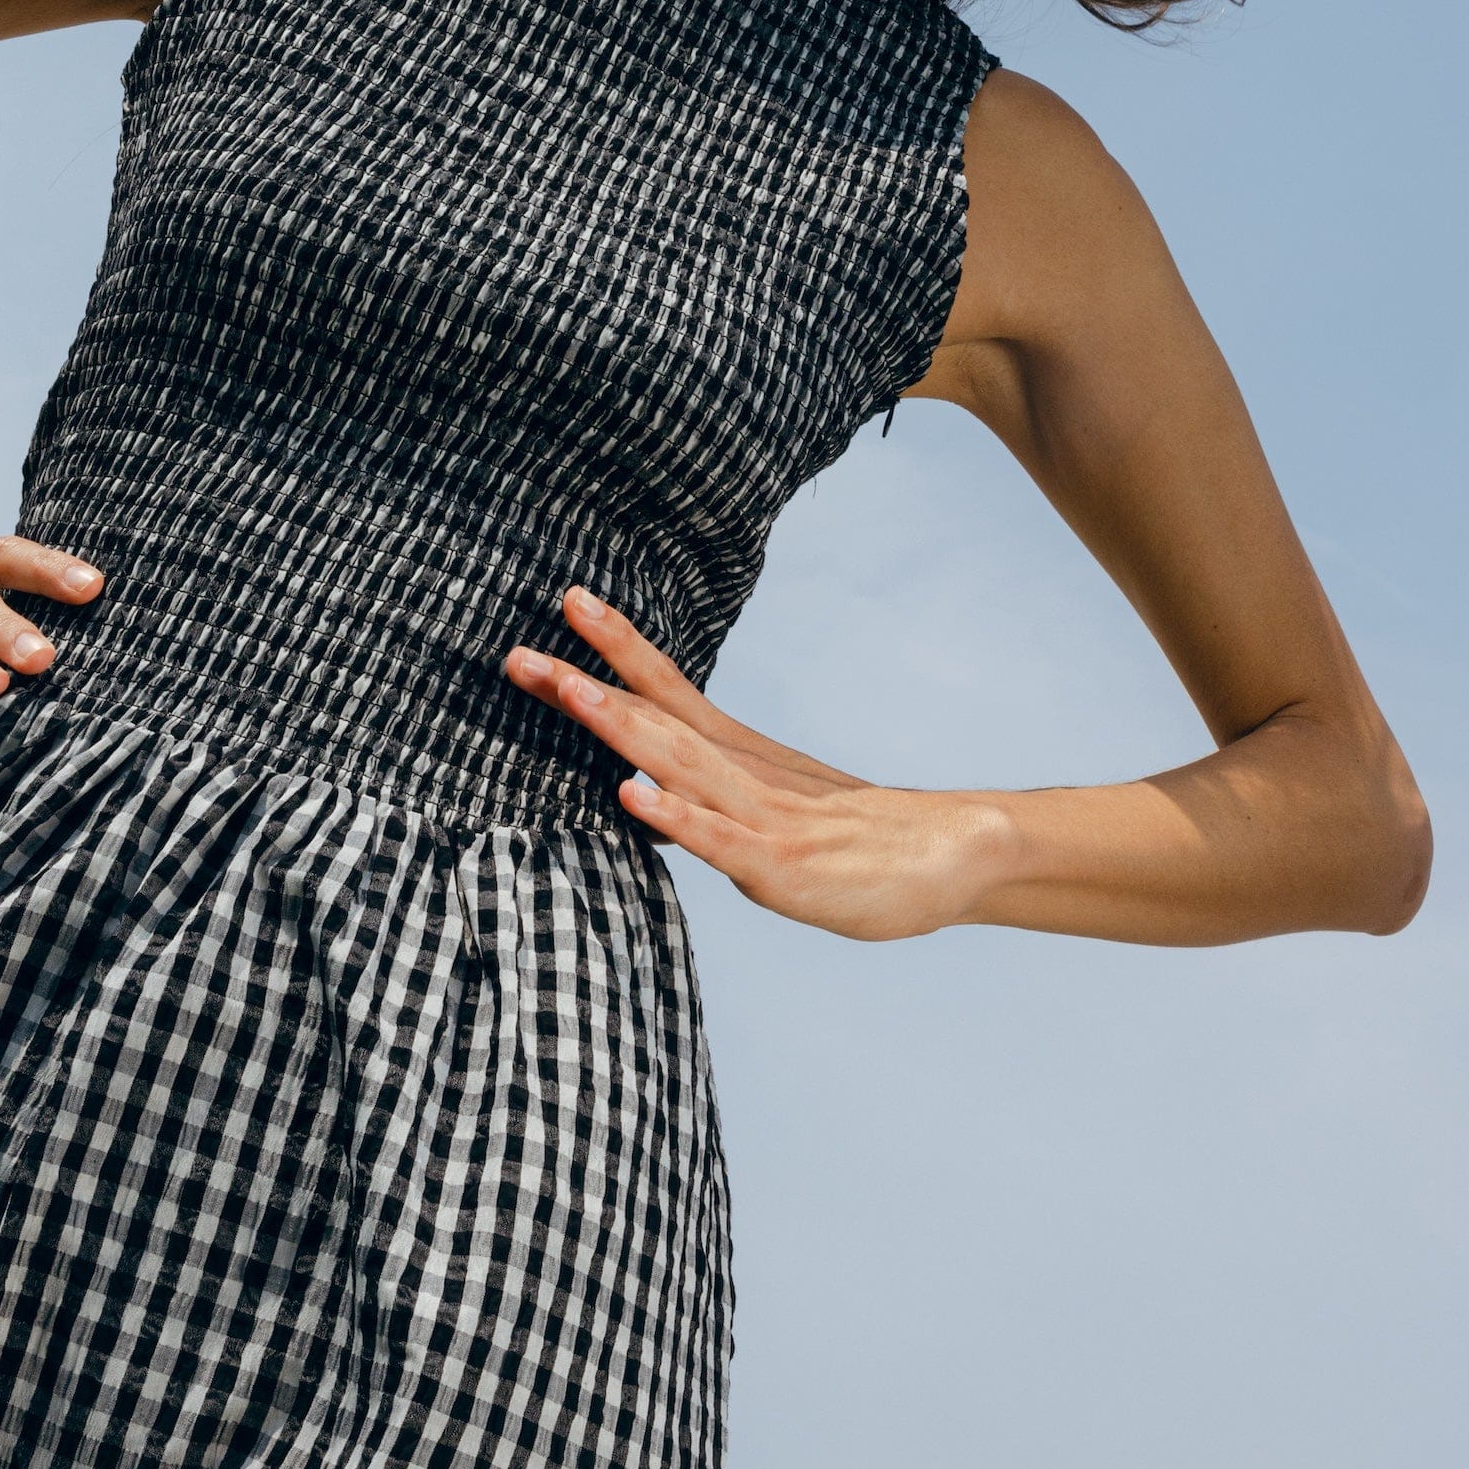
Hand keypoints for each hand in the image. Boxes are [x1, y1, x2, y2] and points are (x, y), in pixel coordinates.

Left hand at [505, 588, 1000, 941]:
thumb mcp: (776, 801)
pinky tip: (633, 795)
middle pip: (654, 718)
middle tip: (517, 654)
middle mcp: (743, 773)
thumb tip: (643, 776)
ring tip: (569, 692)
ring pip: (680, 764)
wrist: (951, 857)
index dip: (616, 647)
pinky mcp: (782, 868)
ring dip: (620, 727)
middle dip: (583, 686)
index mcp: (738, 753)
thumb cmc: (854, 834)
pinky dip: (675, 816)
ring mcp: (763, 818)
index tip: (569, 600)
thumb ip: (713, 788)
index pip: (666, 688)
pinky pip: (720, 840)